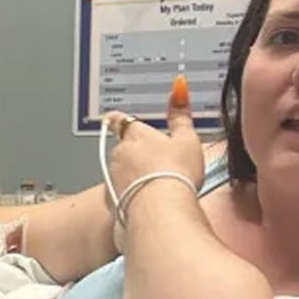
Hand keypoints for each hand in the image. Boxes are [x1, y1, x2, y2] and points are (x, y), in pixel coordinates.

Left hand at [103, 75, 204, 197]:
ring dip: (131, 176)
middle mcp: (119, 154)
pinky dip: (128, 196)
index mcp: (136, 135)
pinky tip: (144, 203)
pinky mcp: (111, 201)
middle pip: (123, 149)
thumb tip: (179, 87)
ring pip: (119, 172)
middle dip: (134, 154)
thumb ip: (181, 114)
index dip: (120, 119)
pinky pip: (118, 195)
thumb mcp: (187, 139)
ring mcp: (112, 178)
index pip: (122, 121)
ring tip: (154, 187)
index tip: (113, 117)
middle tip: (156, 164)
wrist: (160, 212)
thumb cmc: (174, 175)